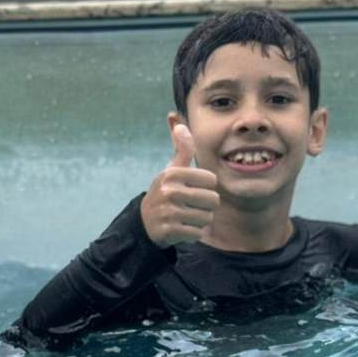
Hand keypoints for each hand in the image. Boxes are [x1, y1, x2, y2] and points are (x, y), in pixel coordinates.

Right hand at [140, 123, 219, 247]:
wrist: (144, 223)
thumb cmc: (165, 193)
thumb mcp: (171, 170)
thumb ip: (181, 148)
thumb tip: (179, 123)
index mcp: (173, 174)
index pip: (211, 180)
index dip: (206, 187)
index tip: (192, 189)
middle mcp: (170, 191)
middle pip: (213, 200)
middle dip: (206, 206)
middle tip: (191, 206)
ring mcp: (169, 212)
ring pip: (207, 218)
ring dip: (200, 221)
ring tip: (187, 217)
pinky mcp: (170, 230)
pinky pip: (198, 233)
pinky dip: (193, 233)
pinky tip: (182, 228)